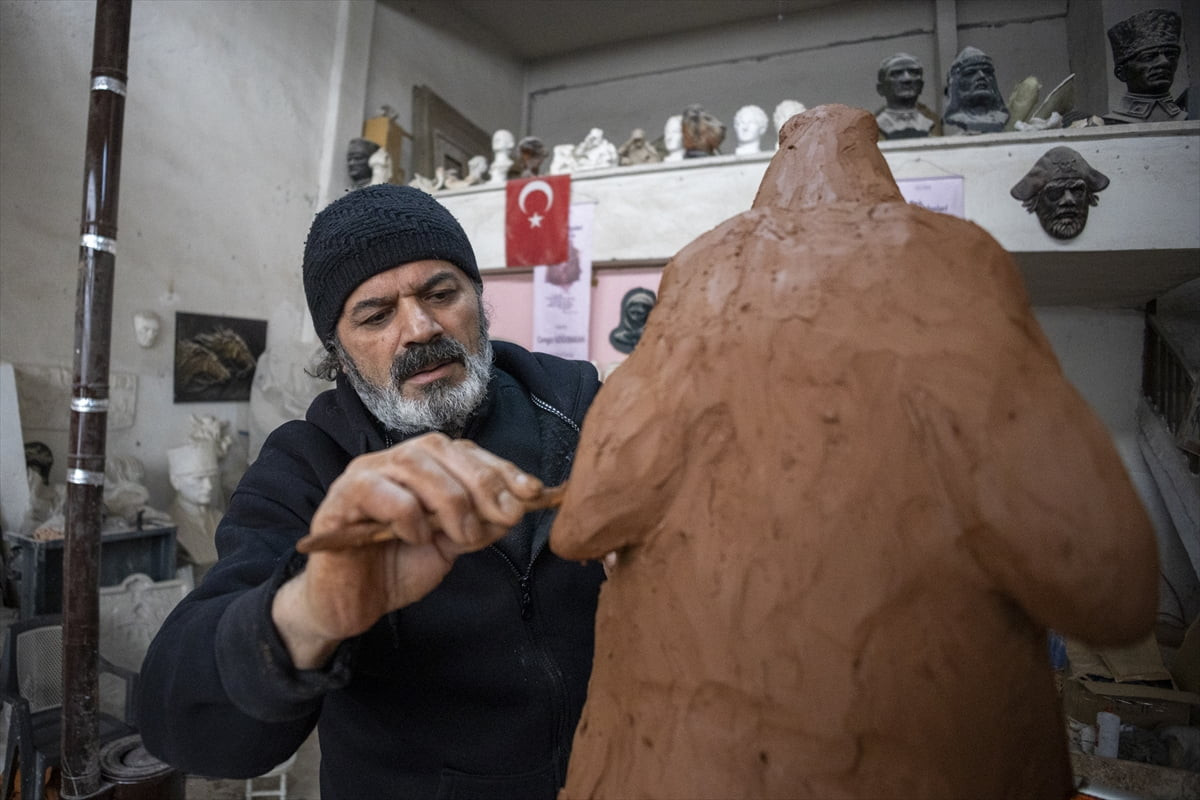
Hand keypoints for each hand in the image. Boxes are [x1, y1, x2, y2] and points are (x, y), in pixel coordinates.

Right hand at [272, 433, 542, 667]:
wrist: (349, 607)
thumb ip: (479, 523)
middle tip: (505, 517)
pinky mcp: (339, 502)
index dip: (501, 467)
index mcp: (420, 466)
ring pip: (415, 464)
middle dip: (483, 482)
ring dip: (452, 500)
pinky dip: (409, 514)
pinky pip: (380, 492)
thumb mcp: (451, 545)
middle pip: (441, 449)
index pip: (464, 450)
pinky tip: (417, 538)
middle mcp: (391, 462)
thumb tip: (517, 507)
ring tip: (464, 536)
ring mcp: (362, 476)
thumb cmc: (397, 569)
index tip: (533, 492)